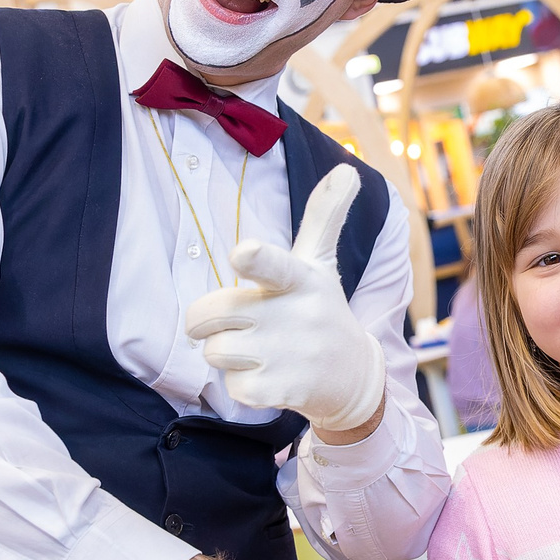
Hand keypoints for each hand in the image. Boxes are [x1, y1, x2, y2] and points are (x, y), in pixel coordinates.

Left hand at [183, 165, 385, 435]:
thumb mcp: (321, 264)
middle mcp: (294, 315)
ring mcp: (287, 356)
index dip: (255, 258)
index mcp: (299, 279)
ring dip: (226, 354)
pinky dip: (241, 386)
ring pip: (215, 352)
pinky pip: (230, 388)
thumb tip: (348, 168)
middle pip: (213, 313)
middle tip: (229, 322)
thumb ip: (324, 216)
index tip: (243, 252)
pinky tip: (269, 378)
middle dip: (206, 321)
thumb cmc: (322, 310)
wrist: (353, 377)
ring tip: (259, 351)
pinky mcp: (280, 391)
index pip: (273, 264)